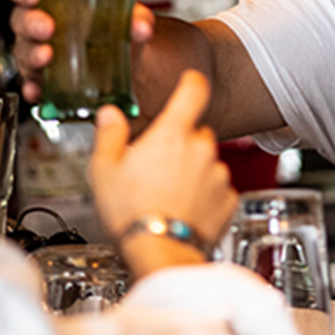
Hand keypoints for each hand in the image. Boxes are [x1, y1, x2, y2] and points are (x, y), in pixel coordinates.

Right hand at [4, 0, 154, 106]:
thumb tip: (141, 25)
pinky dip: (33, 88)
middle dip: (31, 23)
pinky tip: (38, 90)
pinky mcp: (42, 79)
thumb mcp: (125, 16)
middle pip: (21, 18)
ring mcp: (37, 51)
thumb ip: (135, 16)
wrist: (125, 63)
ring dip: (32, 54)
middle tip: (47, 27)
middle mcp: (39, 21)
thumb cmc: (113, 26)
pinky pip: (30, 83)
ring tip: (47, 56)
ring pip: (23, 50)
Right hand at [88, 69, 236, 268]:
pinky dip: (205, 196)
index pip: (193, 91)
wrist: (160, 253)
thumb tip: (110, 115)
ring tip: (168, 195)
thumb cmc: (131, 213)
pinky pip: (218, 189)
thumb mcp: (105, 170)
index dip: (191, 82)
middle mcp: (202, 149)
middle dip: (181, 144)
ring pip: (208, 162)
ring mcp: (219, 174)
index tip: (189, 81)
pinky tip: (184, 210)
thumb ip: (110, 135)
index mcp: (173, 134)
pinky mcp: (229, 200)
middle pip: (196, 133)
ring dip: (193, 172)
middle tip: (157, 167)